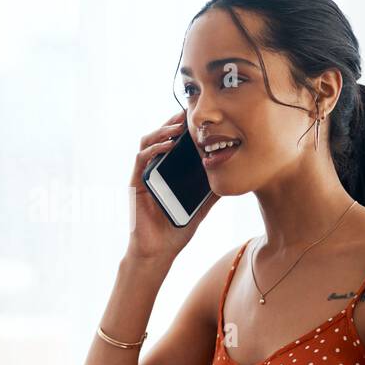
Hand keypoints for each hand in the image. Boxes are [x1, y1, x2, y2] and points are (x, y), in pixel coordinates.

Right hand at [127, 110, 219, 262]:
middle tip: (188, 113)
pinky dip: (154, 149)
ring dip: (162, 131)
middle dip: (172, 123)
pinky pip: (142, 160)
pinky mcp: (135, 184)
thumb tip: (229, 178)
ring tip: (178, 126)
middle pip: (160, 137)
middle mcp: (153, 170)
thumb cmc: (176, 229)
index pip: (173, 142)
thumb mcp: (201, 207)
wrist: (159, 251)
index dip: (182, 128)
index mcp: (167, 172)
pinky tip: (168, 145)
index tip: (197, 118)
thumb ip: (211, 192)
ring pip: (148, 143)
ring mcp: (143, 175)